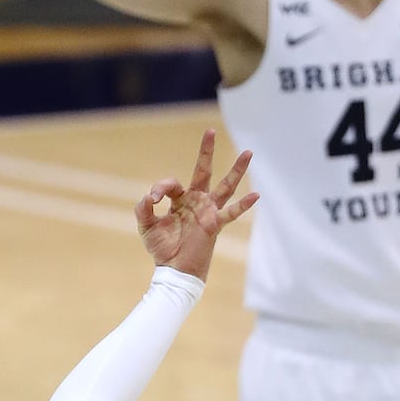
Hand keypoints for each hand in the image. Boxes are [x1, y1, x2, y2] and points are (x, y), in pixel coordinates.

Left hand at [135, 129, 256, 281]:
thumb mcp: (146, 227)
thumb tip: (147, 196)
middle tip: (210, 131)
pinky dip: (243, 205)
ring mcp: (208, 211)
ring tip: (248, 153)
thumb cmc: (162, 248)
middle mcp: (195, 201)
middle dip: (206, 151)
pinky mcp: (215, 224)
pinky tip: (256, 194)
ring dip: (236, 170)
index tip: (152, 200)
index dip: (160, 188)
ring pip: (225, 186)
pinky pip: (231, 212)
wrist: (174, 269)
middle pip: (203, 171)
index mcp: (179, 200)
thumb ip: (143, 210)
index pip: (171, 183)